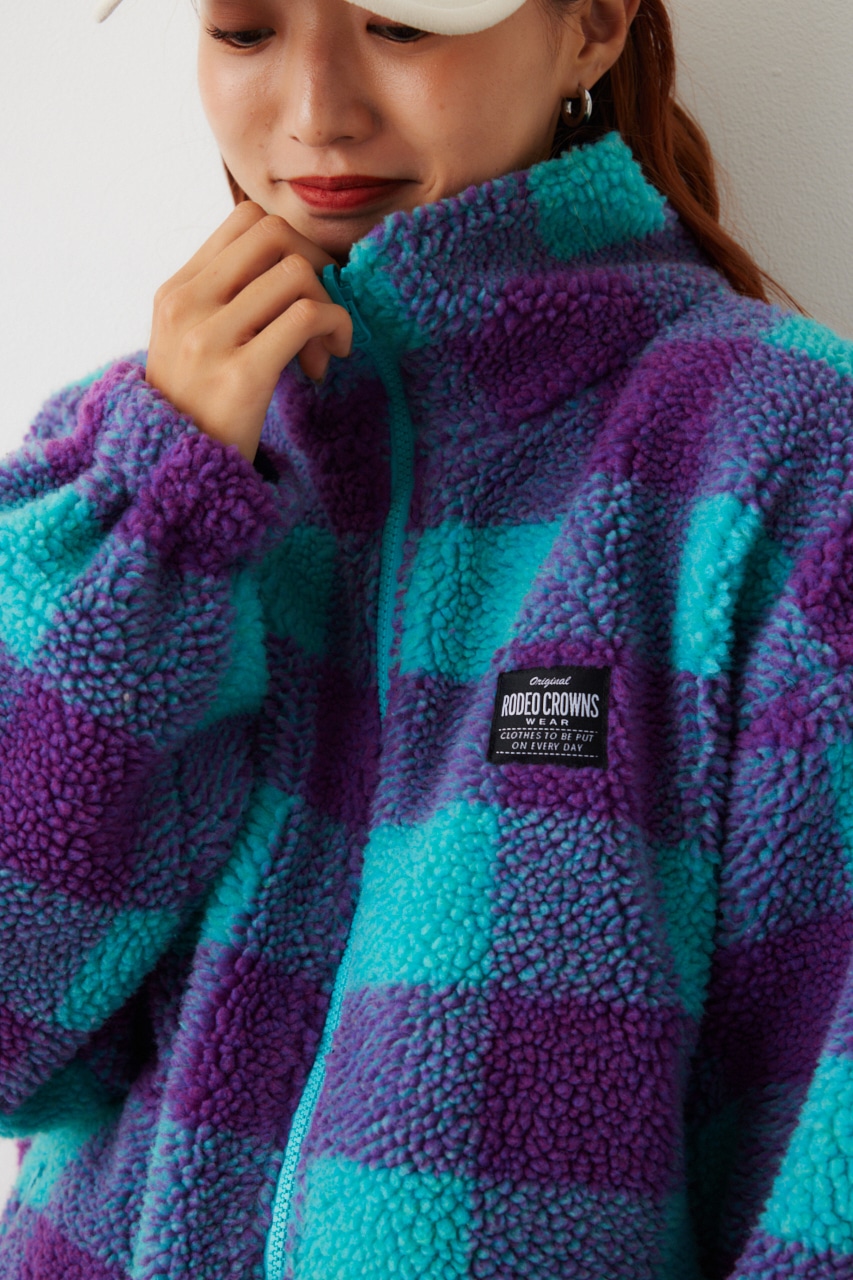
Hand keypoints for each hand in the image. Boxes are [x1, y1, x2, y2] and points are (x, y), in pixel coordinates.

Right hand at [145, 203, 352, 461]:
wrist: (178, 476)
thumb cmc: (200, 411)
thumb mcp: (192, 342)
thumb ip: (227, 300)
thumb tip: (296, 266)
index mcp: (175, 290)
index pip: (244, 220)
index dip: (289, 244)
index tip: (300, 289)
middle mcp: (186, 305)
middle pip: (274, 234)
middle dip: (315, 265)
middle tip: (321, 312)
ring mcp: (209, 338)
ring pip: (296, 272)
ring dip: (328, 305)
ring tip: (322, 348)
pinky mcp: (242, 374)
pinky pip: (308, 316)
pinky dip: (336, 327)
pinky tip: (330, 357)